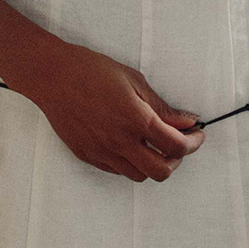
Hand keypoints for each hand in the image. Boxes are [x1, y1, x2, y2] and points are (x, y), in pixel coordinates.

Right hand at [35, 40, 204, 181]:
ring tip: (155, 146)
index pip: (177, 146)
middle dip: (177, 160)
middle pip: (161, 171)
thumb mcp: (134, 82)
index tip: (196, 135)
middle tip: (179, 145)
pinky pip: (117, 170)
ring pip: (139, 176)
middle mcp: (120, 142)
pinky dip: (131, 163)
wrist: (52, 77)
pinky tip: (131, 146)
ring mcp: (102, 152)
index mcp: (136, 120)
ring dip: (153, 164)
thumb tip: (187, 122)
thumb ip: (162, 108)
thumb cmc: (91, 71)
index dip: (194, 143)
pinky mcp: (88, 156)